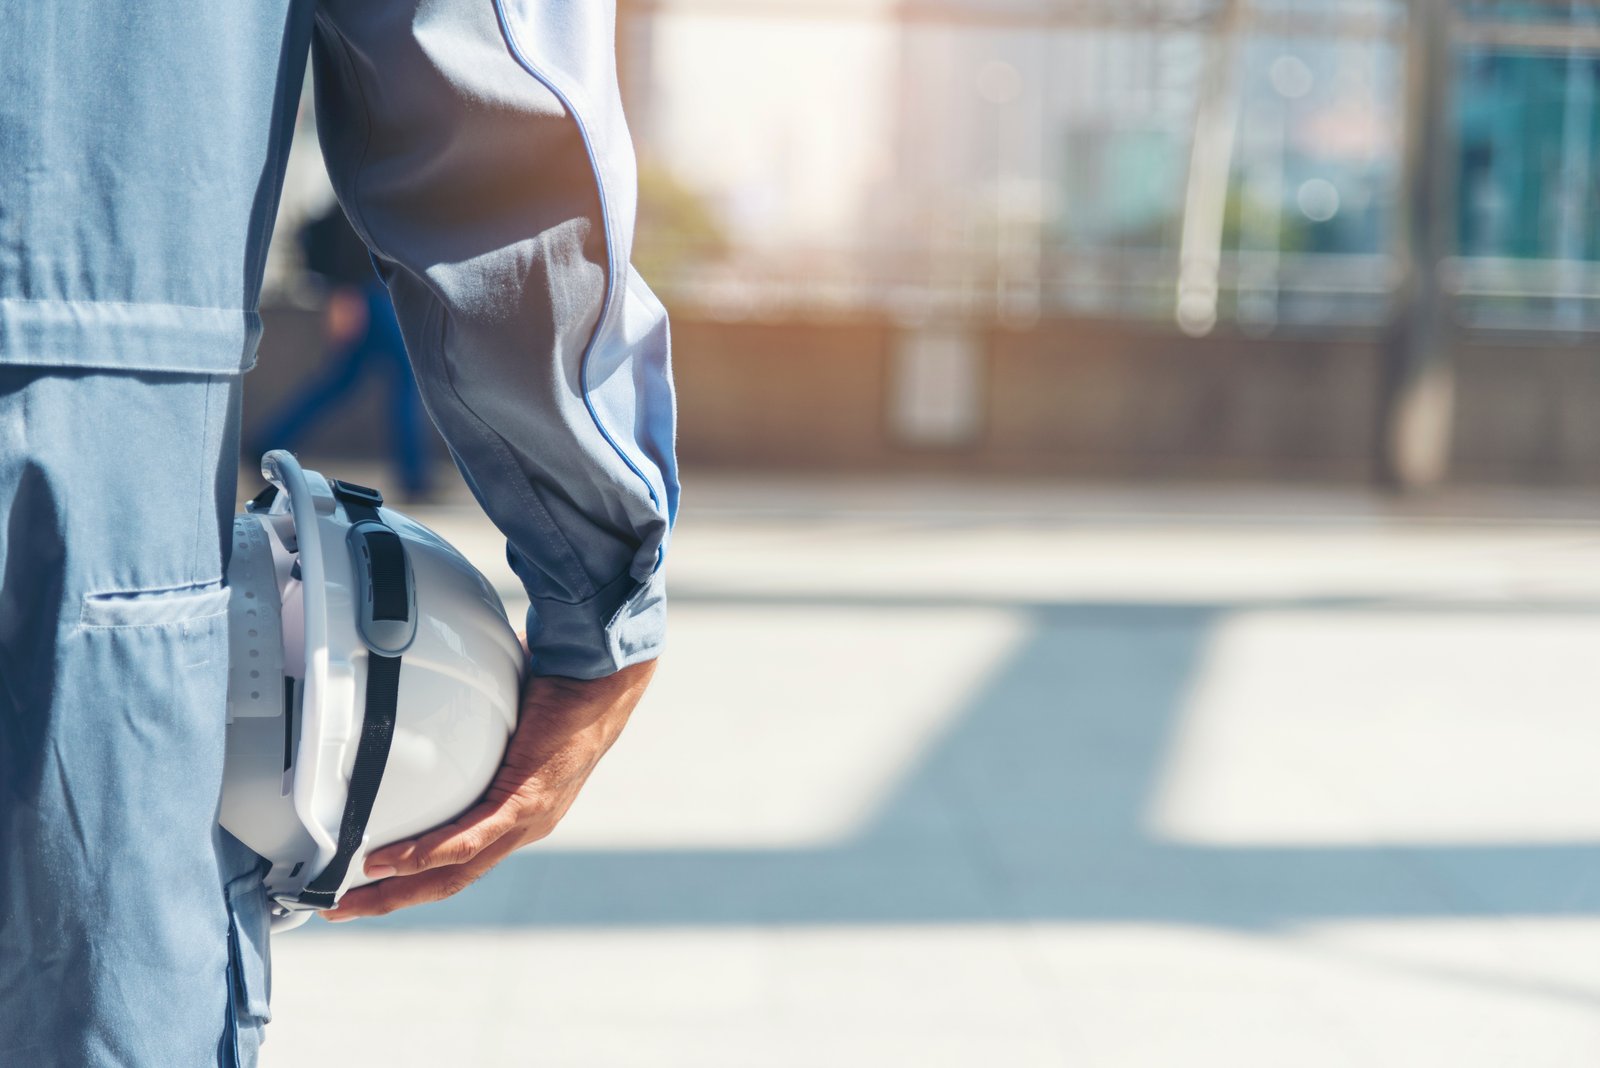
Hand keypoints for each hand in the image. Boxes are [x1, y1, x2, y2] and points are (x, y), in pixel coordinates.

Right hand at [326, 657, 656, 919]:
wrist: (602, 675)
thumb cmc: (557, 687)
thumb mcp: (499, 716)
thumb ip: (464, 721)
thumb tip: (426, 694)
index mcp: (518, 814)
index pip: (457, 862)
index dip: (412, 880)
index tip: (368, 886)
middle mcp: (523, 827)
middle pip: (449, 880)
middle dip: (392, 899)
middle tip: (342, 908)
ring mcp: (527, 818)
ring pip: (456, 871)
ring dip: (401, 887)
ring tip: (355, 895)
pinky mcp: (528, 798)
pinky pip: (473, 836)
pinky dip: (430, 852)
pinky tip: (393, 861)